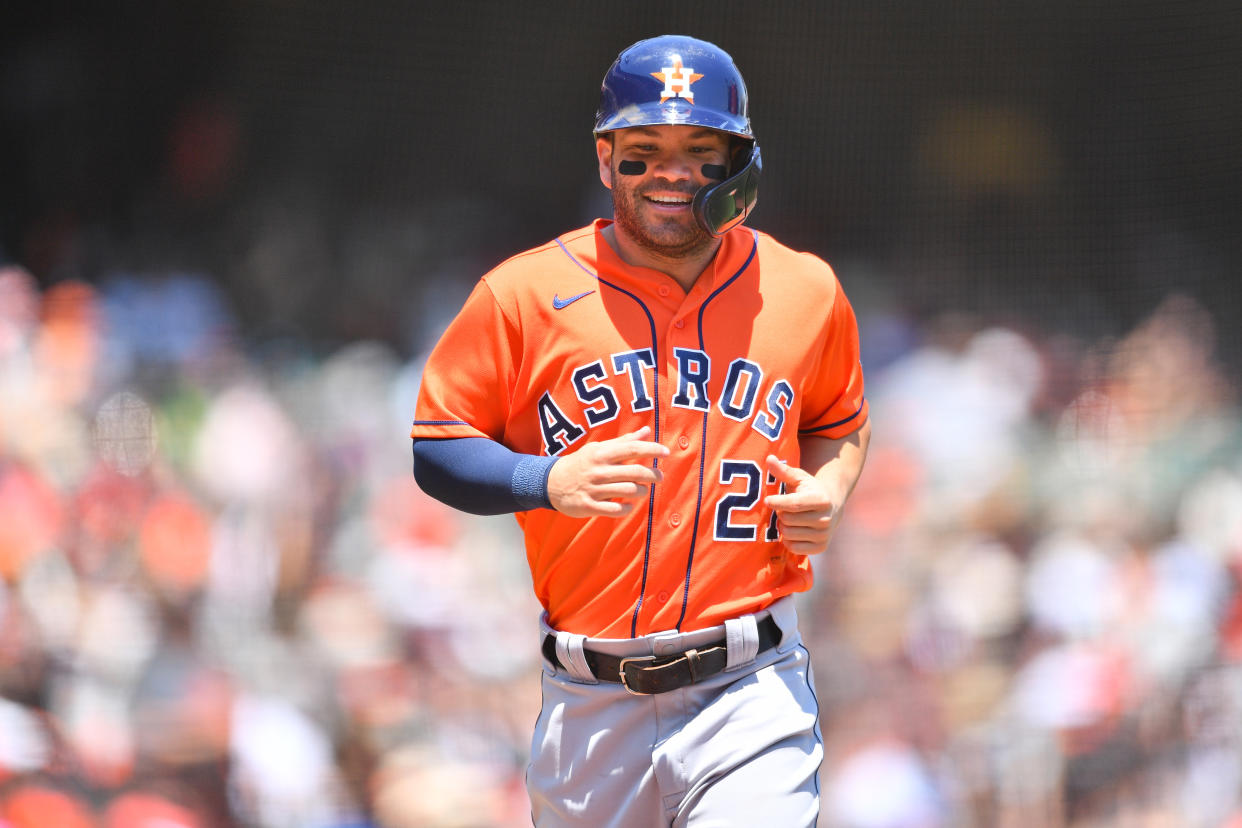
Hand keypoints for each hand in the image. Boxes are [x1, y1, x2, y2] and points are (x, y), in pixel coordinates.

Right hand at [547, 426, 668, 517]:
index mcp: (601, 454)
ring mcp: (593, 489)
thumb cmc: (580, 463)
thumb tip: (646, 431)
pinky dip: (627, 508)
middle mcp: (599, 470)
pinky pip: (615, 509)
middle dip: (653, 474)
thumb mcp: (598, 449)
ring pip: (628, 491)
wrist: (551, 482)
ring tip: (644, 491)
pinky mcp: (589, 506)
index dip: (652, 449)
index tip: (666, 452)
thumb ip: (624, 441)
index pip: (632, 448)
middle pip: (635, 472)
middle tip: (659, 477)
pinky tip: (629, 505)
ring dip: (642, 492)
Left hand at [763, 455, 839, 554]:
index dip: (778, 502)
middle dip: (781, 513)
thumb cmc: (810, 489)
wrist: (832, 507)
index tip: (767, 500)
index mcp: (821, 500)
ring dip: (783, 527)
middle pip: (787, 520)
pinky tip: (794, 530)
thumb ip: (784, 471)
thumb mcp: (799, 478)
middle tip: (785, 509)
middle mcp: (825, 519)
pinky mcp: (821, 547)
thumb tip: (769, 458)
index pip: (794, 504)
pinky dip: (788, 540)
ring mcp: (824, 535)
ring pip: (788, 534)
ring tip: (790, 518)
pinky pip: (793, 547)